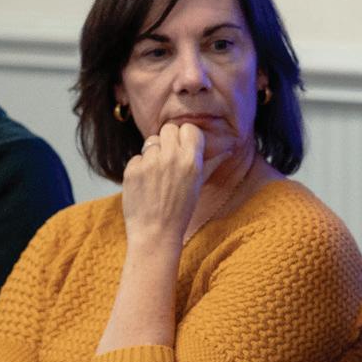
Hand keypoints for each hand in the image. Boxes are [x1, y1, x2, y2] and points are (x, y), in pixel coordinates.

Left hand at [120, 123, 208, 245]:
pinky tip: (145, 184)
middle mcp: (171, 157)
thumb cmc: (180, 211)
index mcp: (192, 160)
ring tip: (156, 175)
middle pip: (168, 129)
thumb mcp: (198, 185)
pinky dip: (139, 168)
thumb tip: (229, 148)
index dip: (185, 137)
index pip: (189, 128)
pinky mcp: (132, 169)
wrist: (156, 233)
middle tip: (167, 158)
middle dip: (168, 141)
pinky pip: (137, 157)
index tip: (182, 148)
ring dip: (153, 154)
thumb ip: (210, 162)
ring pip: (150, 142)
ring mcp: (150, 162)